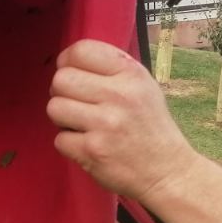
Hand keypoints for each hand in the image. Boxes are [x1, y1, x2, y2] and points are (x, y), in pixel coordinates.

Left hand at [46, 40, 197, 202]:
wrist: (167, 171)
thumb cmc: (150, 127)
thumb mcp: (143, 87)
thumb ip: (111, 69)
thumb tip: (70, 60)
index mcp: (131, 74)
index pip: (82, 50)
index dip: (67, 61)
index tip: (71, 73)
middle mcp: (119, 95)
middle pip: (61, 79)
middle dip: (62, 92)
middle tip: (75, 103)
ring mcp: (104, 124)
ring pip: (54, 107)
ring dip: (62, 118)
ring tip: (80, 125)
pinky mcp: (92, 151)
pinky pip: (59, 139)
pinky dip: (69, 144)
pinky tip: (87, 145)